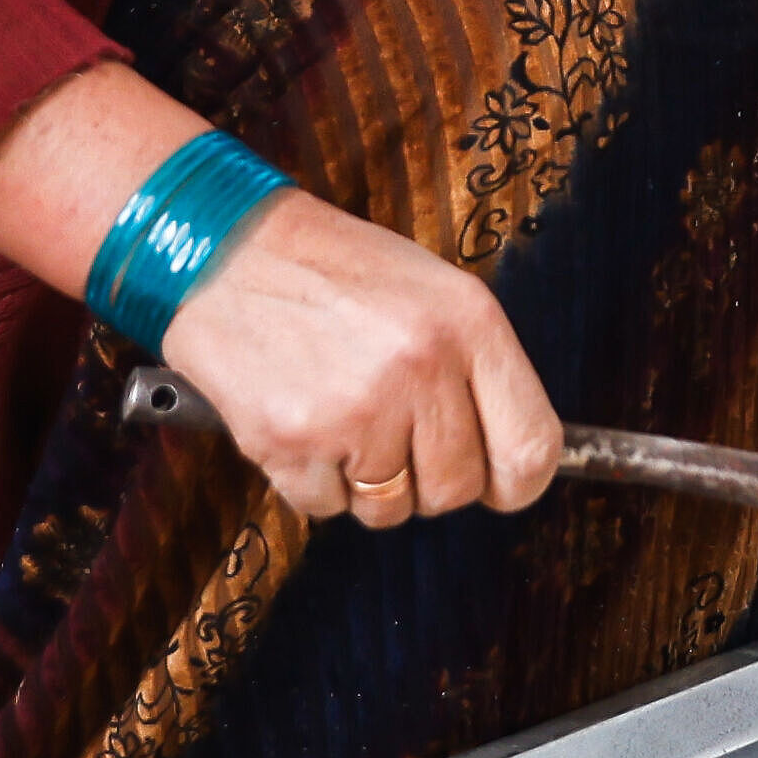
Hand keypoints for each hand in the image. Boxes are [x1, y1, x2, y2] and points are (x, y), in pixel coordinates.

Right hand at [0, 60, 562, 523]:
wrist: (224, 249)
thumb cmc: (336, 274)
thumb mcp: (434, 294)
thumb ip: (477, 372)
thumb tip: (515, 464)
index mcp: (470, 325)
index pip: (532, 447)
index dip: (518, 483)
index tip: (499, 486)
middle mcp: (421, 368)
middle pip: (457, 489)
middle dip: (426, 479)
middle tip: (392, 435)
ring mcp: (357, 408)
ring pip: (389, 507)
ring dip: (365, 481)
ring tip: (341, 417)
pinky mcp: (291, 440)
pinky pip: (324, 508)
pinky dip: (311, 482)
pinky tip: (300, 421)